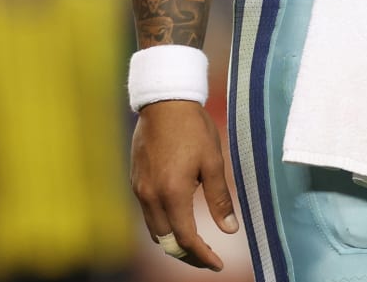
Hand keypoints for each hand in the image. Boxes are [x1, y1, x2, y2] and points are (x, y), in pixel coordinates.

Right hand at [130, 100, 240, 269]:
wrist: (164, 102)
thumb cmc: (193, 128)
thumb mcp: (213, 162)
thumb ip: (219, 199)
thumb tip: (230, 229)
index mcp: (173, 193)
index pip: (186, 239)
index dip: (203, 256)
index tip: (217, 264)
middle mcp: (151, 196)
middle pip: (167, 242)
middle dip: (188, 255)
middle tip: (208, 258)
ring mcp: (140, 190)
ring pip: (155, 231)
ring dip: (173, 242)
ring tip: (195, 243)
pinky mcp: (136, 181)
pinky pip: (148, 214)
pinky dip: (163, 225)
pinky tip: (179, 219)